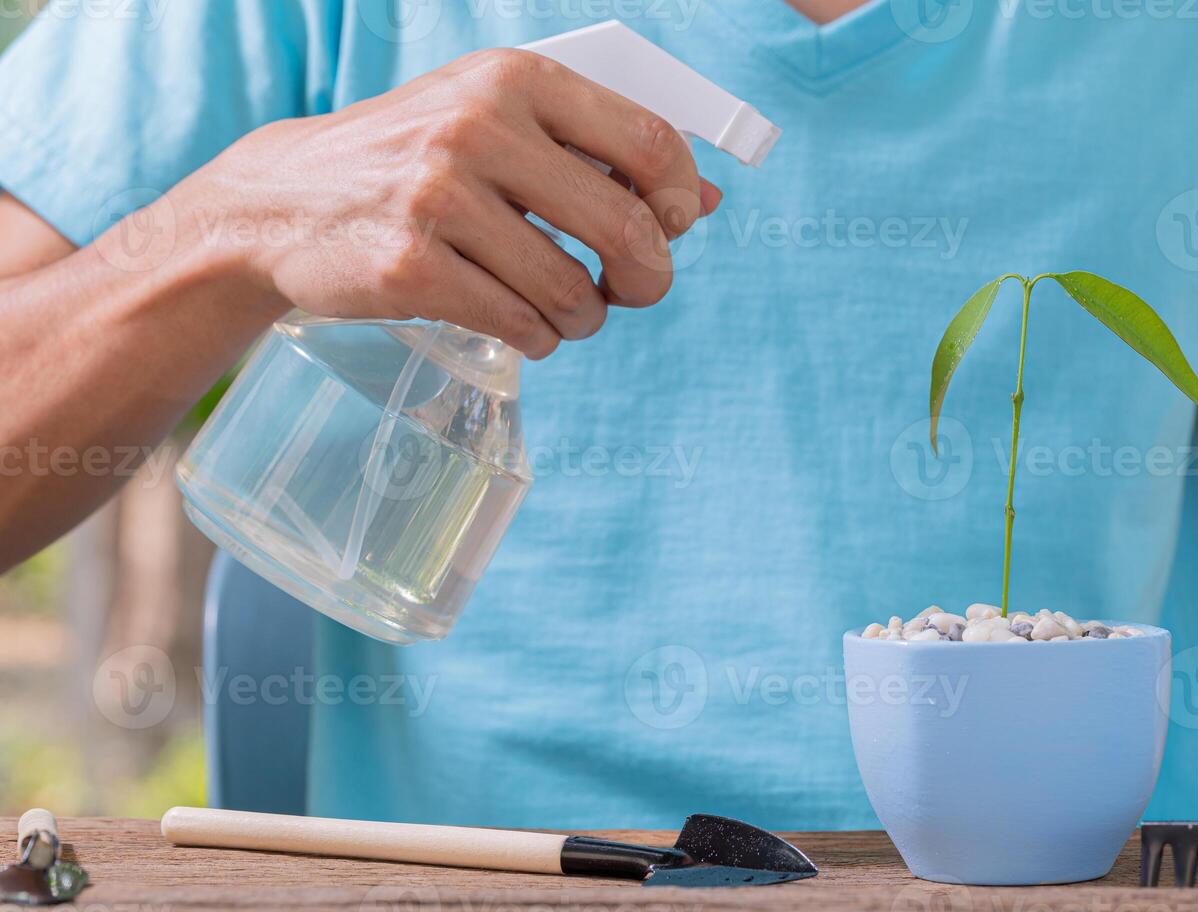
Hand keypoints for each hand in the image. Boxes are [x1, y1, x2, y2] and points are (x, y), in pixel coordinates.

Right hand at [180, 48, 721, 357]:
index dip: (679, 203)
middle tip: (631, 291)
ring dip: (583, 317)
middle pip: (626, 227)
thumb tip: (708, 199)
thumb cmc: (416, 161)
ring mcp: (438, 197)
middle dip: (647, 279)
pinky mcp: (408, 267)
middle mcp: (479, 128)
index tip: (670, 230)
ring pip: (571, 291)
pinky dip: (537, 339)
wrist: (282, 201)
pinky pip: (518, 325)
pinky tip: (522, 327)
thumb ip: (601, 151)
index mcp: (517, 79)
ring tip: (563, 312)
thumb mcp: (502, 125)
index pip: (651, 142)